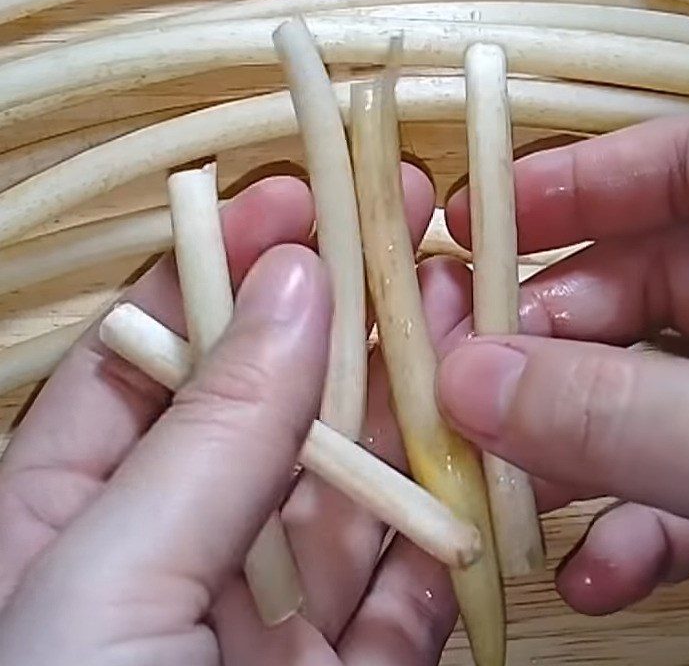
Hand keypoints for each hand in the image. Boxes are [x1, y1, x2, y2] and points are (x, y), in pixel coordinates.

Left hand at [0, 170, 457, 665]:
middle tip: (407, 229)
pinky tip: (489, 446)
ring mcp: (266, 619)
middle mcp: (173, 555)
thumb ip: (211, 438)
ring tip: (463, 307)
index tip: (300, 199)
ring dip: (414, 400)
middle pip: (272, 408)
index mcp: (69, 519)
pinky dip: (452, 523)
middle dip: (344, 316)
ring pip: (354, 489)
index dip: (222, 268)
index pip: (151, 356)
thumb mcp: (110, 583)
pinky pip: (408, 588)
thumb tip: (295, 284)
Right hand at [437, 108, 688, 615]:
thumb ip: (632, 413)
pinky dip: (645, 526)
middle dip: (555, 343)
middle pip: (652, 290)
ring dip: (582, 449)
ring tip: (508, 489)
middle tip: (467, 385)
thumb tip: (467, 382)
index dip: (577, 185)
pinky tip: (597, 568)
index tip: (481, 223)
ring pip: (662, 397)